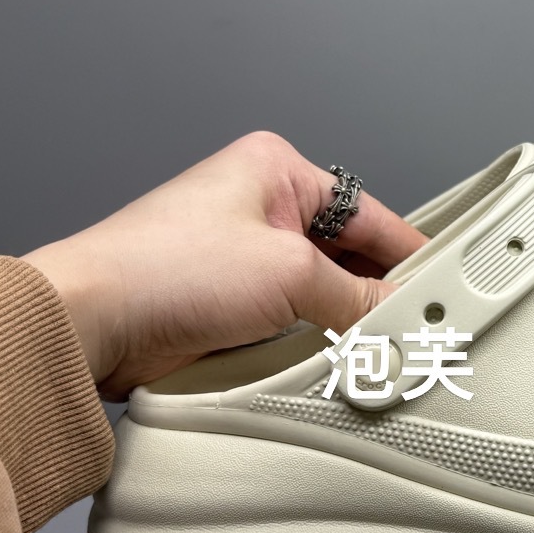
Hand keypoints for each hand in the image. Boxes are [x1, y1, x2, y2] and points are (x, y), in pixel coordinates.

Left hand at [22, 131, 428, 401]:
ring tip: (376, 349)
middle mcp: (256, 206)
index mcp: (275, 170)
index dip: (407, 253)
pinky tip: (333, 362)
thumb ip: (356, 294)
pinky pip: (286, 322)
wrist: (90, 322)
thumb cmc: (166, 268)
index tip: (443, 290)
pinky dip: (309, 342)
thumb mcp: (290, 274)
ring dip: (339, 321)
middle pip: (345, 254)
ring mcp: (238, 258)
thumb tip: (397, 312)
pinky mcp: (222, 305)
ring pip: (316, 292)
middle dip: (374, 292)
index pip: (368, 213)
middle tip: (414, 328)